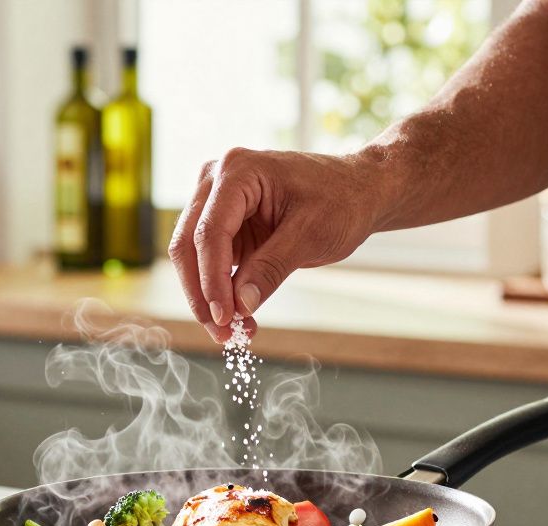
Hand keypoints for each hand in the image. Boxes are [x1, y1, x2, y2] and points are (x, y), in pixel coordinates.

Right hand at [169, 147, 382, 342]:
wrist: (358, 191)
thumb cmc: (341, 200)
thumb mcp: (311, 235)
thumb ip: (271, 268)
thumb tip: (240, 306)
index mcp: (238, 170)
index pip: (210, 231)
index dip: (212, 279)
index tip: (224, 317)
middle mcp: (217, 181)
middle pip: (188, 244)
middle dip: (202, 293)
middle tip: (221, 333)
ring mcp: (217, 202)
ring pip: (192, 257)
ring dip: (207, 297)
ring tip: (233, 332)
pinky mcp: (225, 225)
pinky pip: (210, 263)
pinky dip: (221, 292)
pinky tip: (240, 318)